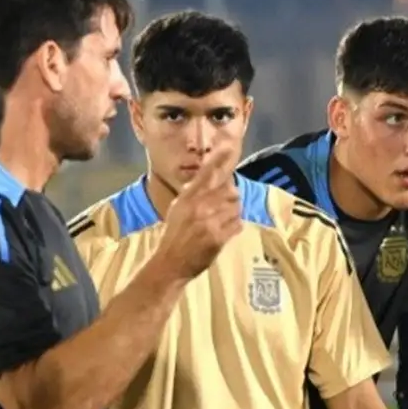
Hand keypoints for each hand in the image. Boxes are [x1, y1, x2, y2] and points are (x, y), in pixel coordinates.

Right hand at [154, 146, 242, 279]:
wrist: (170, 262)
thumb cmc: (173, 235)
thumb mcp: (178, 208)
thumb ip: (194, 192)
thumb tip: (210, 176)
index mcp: (188, 197)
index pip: (207, 172)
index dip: (220, 158)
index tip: (229, 146)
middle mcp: (199, 206)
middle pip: (230, 189)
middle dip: (230, 196)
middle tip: (221, 206)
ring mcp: (210, 222)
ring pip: (236, 207)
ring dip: (232, 213)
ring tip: (221, 221)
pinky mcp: (218, 237)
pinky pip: (237, 224)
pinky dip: (234, 227)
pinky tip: (223, 232)